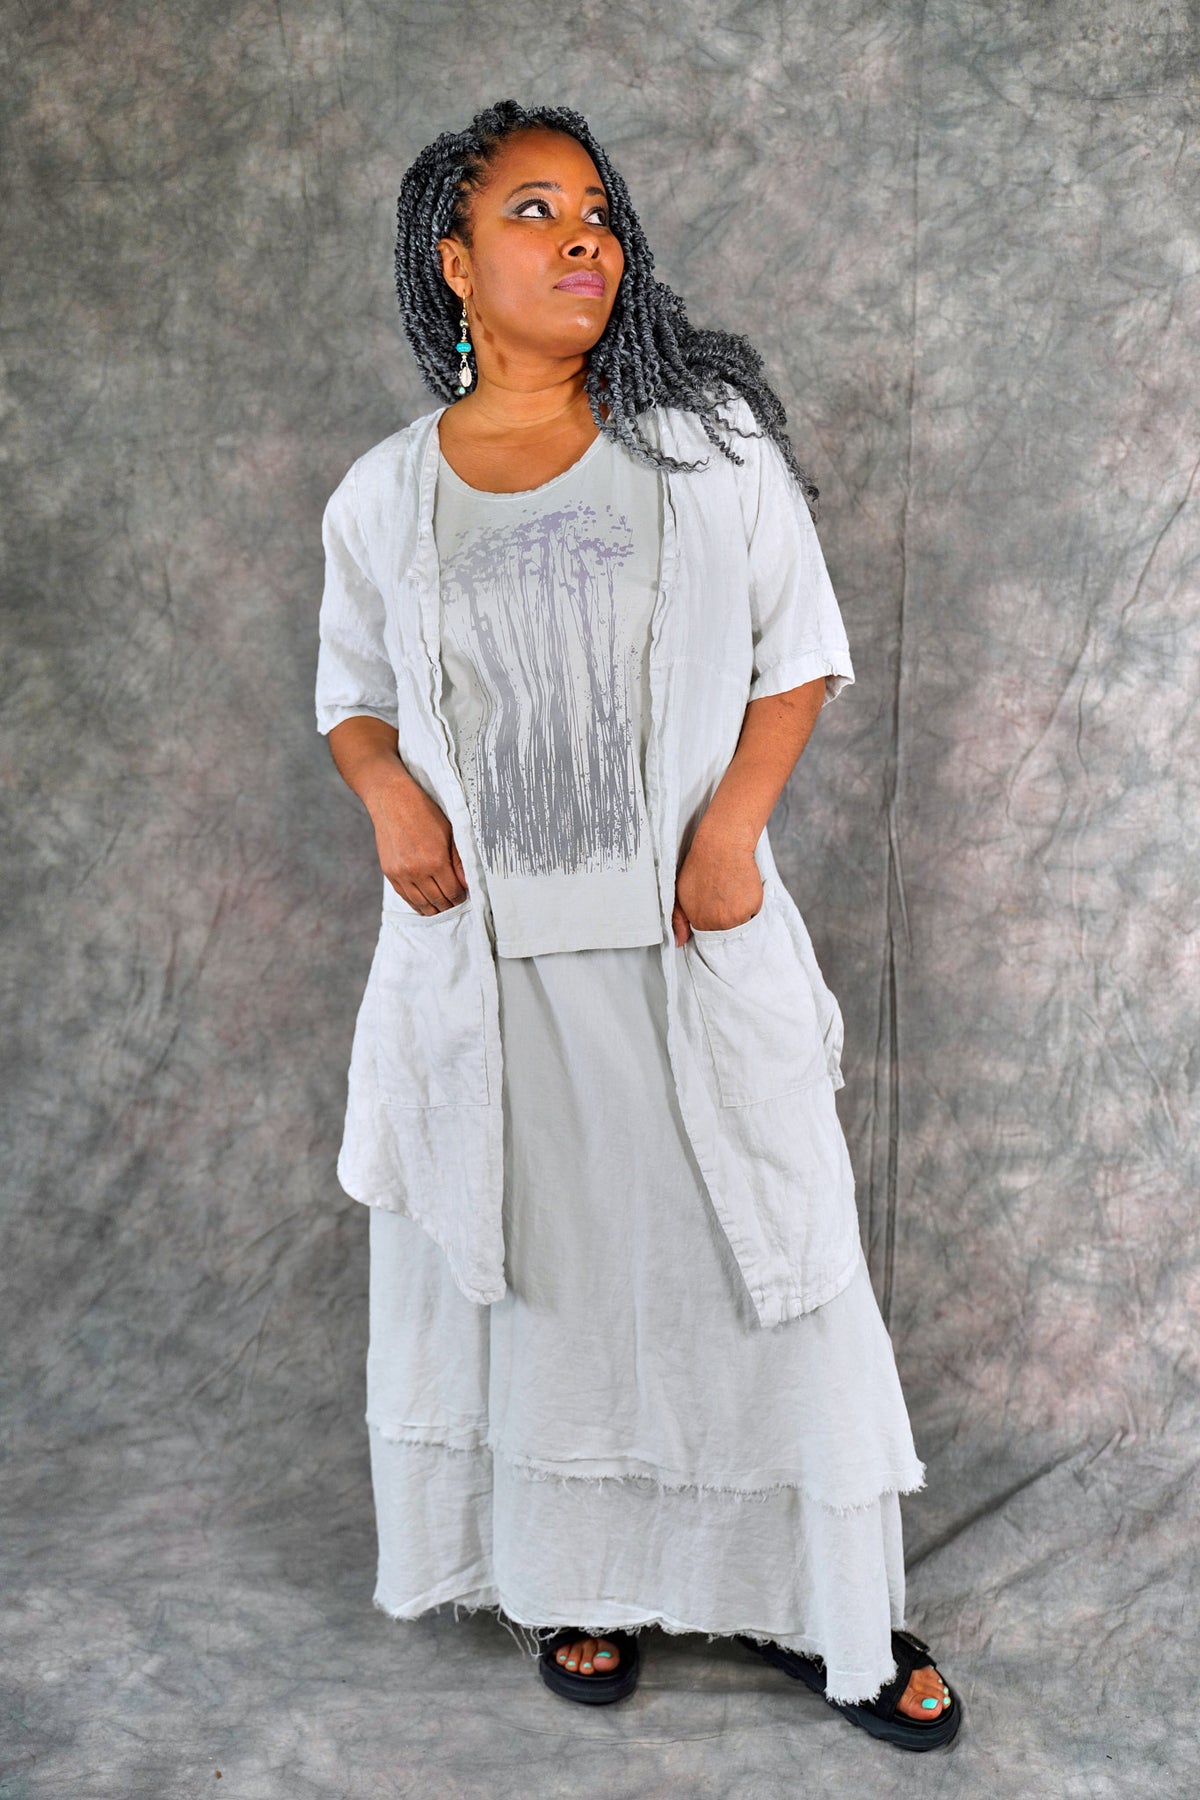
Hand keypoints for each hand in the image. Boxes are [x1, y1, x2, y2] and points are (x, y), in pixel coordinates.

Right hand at [364, 765, 468, 913]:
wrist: (391, 800)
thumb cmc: (423, 812)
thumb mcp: (449, 831)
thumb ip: (459, 860)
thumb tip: (467, 883)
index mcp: (435, 861)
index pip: (453, 892)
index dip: (461, 897)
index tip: (465, 897)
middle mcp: (417, 871)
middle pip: (438, 901)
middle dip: (449, 906)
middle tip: (455, 905)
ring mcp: (401, 874)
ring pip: (421, 904)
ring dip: (433, 909)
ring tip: (442, 908)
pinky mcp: (389, 873)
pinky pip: (405, 897)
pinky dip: (416, 904)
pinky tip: (424, 904)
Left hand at [672, 822, 763, 947]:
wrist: (721, 847)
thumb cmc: (700, 866)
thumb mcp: (680, 893)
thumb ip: (678, 920)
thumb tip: (679, 942)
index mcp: (701, 922)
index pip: (708, 939)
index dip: (711, 928)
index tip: (714, 917)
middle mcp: (719, 923)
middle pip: (726, 934)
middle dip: (726, 923)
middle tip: (724, 902)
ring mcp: (738, 916)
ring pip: (741, 925)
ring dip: (739, 915)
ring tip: (732, 893)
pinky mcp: (753, 906)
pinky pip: (754, 914)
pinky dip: (750, 905)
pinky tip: (741, 888)